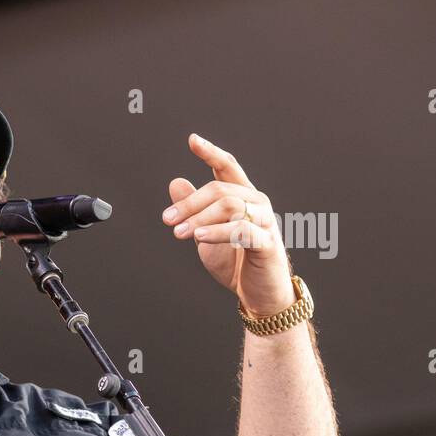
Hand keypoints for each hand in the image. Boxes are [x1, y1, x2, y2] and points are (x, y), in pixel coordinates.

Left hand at [162, 133, 295, 315]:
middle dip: (189, 203)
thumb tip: (176, 182)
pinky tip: (200, 237)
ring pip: (230, 206)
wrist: (259, 295)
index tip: (192, 140)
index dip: (210, 152)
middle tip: (168, 220)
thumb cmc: (237, 263)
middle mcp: (257, 204)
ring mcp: (265, 222)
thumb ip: (194, 210)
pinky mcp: (268, 244)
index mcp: (243, 198)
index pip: (228, 167)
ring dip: (199, 218)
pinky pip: (242, 230)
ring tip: (179, 233)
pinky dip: (218, 232)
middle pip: (220, 189)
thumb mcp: (206, 234)